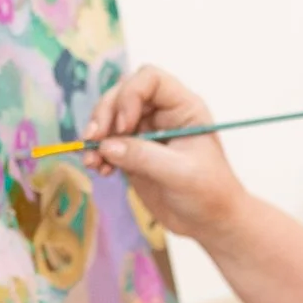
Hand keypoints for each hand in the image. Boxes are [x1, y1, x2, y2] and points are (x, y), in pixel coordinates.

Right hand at [88, 67, 247, 241]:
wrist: (211, 222)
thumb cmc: (210, 193)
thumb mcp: (181, 174)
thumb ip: (144, 157)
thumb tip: (106, 146)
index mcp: (183, 108)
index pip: (150, 79)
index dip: (131, 95)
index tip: (123, 126)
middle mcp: (162, 114)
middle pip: (123, 93)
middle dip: (104, 113)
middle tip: (94, 140)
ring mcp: (145, 133)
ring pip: (110, 117)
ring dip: (96, 135)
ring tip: (92, 160)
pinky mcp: (132, 153)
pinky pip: (106, 143)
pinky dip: (97, 153)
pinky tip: (99, 169)